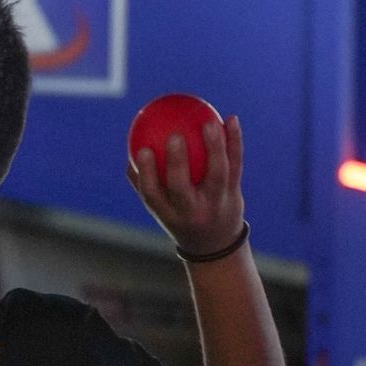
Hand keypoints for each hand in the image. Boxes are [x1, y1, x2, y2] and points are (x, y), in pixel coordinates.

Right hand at [130, 113, 245, 259]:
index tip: (142, 149)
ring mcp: (215, 204)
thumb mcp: (162, 208)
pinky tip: (232, 119)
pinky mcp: (235, 195)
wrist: (215, 245)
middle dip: (177, 161)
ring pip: (217, 173)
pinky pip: (235, 165)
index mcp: (168, 214)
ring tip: (210, 122)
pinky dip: (235, 142)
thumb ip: (146, 183)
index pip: (152, 195)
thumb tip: (130, 151)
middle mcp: (191, 211)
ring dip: (215, 147)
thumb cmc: (181, 217)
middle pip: (182, 187)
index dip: (146, 173)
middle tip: (174, 134)